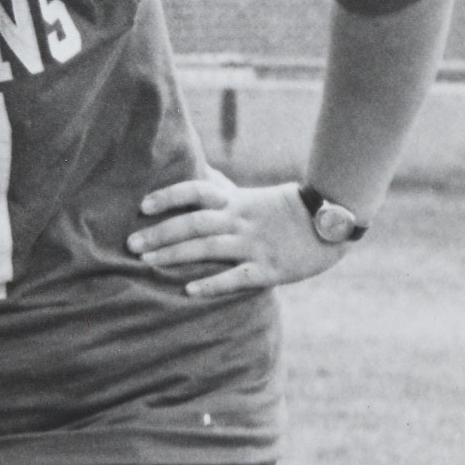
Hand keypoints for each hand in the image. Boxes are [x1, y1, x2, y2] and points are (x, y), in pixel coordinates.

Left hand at [127, 171, 342, 297]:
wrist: (334, 221)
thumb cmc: (286, 211)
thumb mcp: (253, 196)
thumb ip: (224, 190)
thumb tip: (201, 173)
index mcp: (236, 202)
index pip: (197, 191)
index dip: (169, 196)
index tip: (142, 206)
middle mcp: (241, 221)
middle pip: (194, 223)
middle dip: (160, 233)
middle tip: (130, 243)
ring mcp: (255, 245)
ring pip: (209, 248)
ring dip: (175, 255)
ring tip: (146, 262)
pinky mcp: (270, 269)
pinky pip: (237, 277)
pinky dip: (213, 284)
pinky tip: (189, 291)